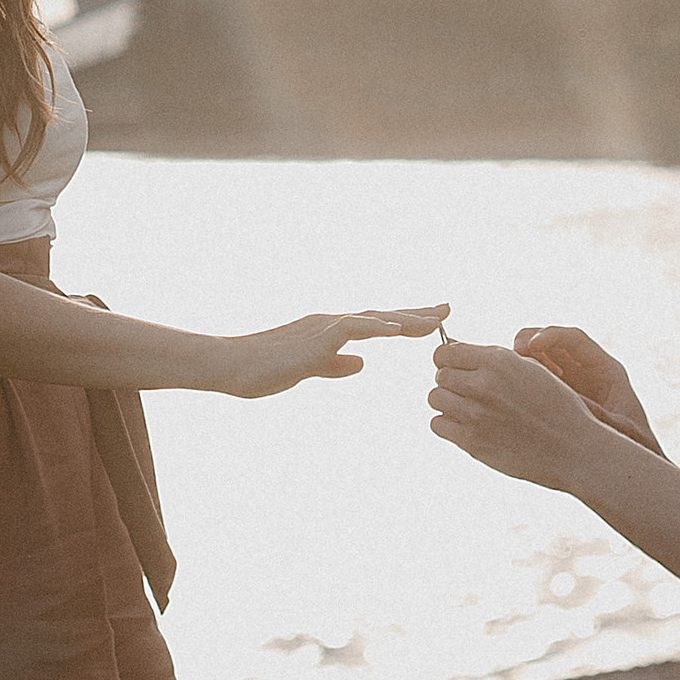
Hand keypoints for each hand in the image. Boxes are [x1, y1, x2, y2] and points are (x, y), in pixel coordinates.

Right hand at [218, 306, 448, 399]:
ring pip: (373, 318)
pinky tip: (396, 329)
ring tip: (434, 320)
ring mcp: (322, 328)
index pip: (377, 324)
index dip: (407, 322)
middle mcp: (331, 323)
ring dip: (405, 318)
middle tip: (449, 309)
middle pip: (383, 316)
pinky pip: (350, 329)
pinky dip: (375, 327)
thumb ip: (335, 365)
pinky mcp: (313, 340)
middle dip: (417, 314)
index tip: (437, 321)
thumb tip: (361, 364)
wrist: (229, 366)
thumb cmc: (263, 369)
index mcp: (332, 332)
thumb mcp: (309, 369)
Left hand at [428, 334, 610, 490]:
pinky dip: (447, 425)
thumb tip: (457, 349)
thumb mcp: (531, 370)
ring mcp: (475, 414)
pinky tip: (465, 426)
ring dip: (447, 403)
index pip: (446, 351)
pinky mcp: (471, 441)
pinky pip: (438, 425)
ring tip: (467, 409)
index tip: (456, 367)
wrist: (574, 449)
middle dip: (450, 381)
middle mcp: (482, 384)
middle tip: (467, 391)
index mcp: (497, 361)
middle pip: (439, 374)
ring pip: (435, 398)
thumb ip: (495, 359)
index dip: (449, 359)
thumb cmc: (557, 406)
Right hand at [512, 324, 660, 453]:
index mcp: (605, 370)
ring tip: (516, 377)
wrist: (632, 470)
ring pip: (539, 359)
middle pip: (553, 341)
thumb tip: (564, 397)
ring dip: (523, 360)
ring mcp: (569, 386)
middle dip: (531, 340)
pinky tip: (515, 395)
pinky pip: (534, 383)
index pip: (575, 340)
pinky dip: (521, 382)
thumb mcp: (619, 430)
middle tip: (515, 353)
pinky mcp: (555, 401)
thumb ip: (593, 412)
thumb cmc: (635, 448)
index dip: (551, 336)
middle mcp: (585, 372)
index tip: (532, 345)